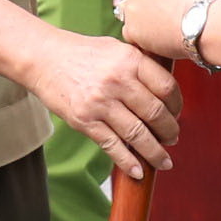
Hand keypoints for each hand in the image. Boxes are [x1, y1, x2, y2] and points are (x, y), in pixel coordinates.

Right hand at [28, 29, 183, 179]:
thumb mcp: (115, 48)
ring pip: (138, 134)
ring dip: (155, 152)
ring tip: (164, 161)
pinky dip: (128, 162)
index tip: (177, 114)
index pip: (166, 87)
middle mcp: (118, 80)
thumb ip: (139, 65)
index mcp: (130, 59)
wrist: (43, 57)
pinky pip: (113, 146)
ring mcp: (101, 102)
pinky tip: (138, 171)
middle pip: (156, 113)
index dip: (177, 105)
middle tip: (173, 139)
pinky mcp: (85, 121)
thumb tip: (165, 90)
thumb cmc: (81, 52)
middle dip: (170, 132)